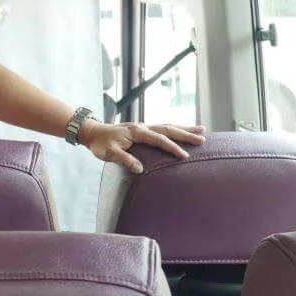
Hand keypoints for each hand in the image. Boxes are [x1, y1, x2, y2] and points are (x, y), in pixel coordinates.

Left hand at [80, 122, 205, 174]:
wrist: (92, 132)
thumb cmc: (100, 144)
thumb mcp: (109, 153)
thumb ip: (124, 160)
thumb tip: (140, 169)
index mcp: (137, 132)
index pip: (159, 140)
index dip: (172, 148)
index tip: (185, 156)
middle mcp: (142, 126)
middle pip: (168, 128)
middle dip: (186, 133)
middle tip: (202, 138)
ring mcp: (143, 127)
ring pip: (167, 126)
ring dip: (184, 128)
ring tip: (201, 129)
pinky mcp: (143, 130)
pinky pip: (162, 128)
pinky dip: (174, 129)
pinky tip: (181, 131)